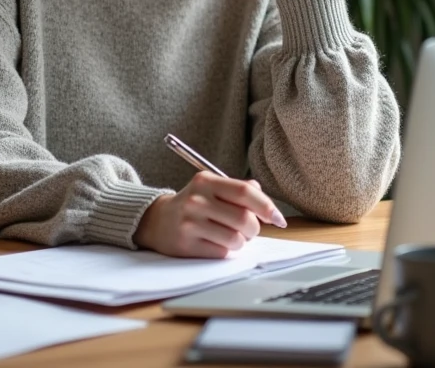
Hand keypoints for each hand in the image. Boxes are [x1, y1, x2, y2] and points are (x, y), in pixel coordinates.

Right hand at [133, 173, 286, 258]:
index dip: (267, 206)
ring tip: (230, 237)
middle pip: (244, 219)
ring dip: (240, 242)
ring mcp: (190, 222)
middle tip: (248, 230)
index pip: (245, 192)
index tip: (278, 219)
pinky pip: (221, 252)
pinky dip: (226, 251)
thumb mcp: (211, 188)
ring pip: (235, 239)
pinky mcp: (186, 244)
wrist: (156, 220)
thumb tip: (262, 196)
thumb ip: (238, 189)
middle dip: (253, 229)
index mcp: (206, 181)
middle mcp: (197, 199)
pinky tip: (215, 243)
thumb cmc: (193, 204)